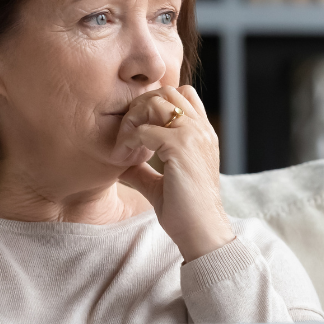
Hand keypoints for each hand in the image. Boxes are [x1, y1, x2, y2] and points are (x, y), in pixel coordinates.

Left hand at [117, 85, 234, 260]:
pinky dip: (129, 140)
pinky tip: (123, 158)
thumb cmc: (185, 213)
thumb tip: (121, 163)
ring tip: (124, 144)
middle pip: (167, 91)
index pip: (181, 96)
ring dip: (134, 118)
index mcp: (202, 135)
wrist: (201, 232)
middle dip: (140, 106)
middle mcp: (201, 130)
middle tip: (127, 134)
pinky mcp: (181, 147)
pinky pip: (145, 130)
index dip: (154, 103)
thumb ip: (143, 170)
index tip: (136, 130)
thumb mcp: (161, 184)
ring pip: (156, 102)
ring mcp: (193, 135)